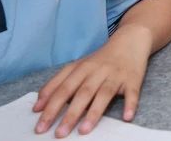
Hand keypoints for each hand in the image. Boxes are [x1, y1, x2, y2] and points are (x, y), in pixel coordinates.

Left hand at [33, 23, 153, 136]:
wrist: (130, 40)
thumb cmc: (100, 59)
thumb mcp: (77, 67)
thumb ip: (57, 84)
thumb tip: (37, 107)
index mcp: (81, 68)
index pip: (63, 89)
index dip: (51, 107)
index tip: (40, 126)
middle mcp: (97, 71)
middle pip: (82, 93)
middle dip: (70, 114)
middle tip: (59, 134)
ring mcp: (116, 75)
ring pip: (104, 94)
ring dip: (94, 112)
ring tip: (84, 131)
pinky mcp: (133, 79)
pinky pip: (132, 93)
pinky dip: (130, 104)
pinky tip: (126, 117)